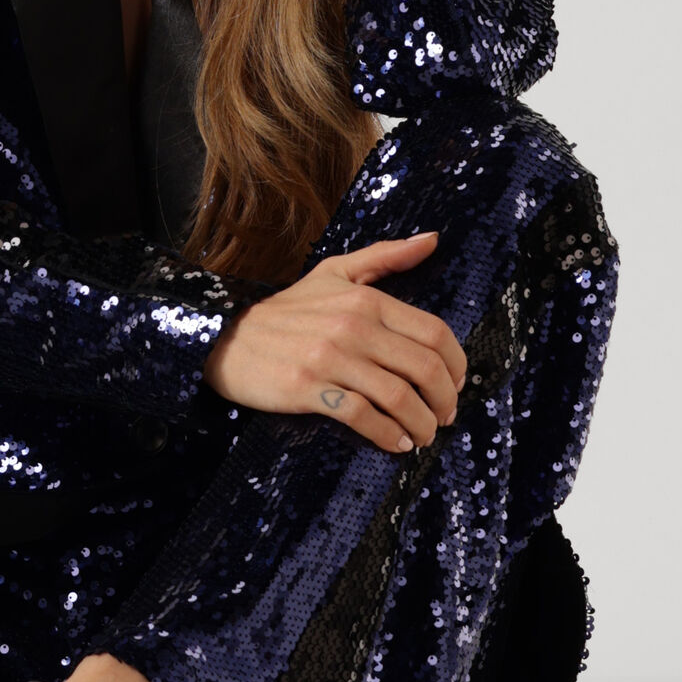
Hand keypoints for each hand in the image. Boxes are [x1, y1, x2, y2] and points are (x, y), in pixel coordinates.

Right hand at [201, 230, 464, 451]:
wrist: (225, 337)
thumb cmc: (286, 310)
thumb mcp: (334, 272)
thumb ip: (385, 257)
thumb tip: (433, 239)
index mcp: (365, 299)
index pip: (435, 333)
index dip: (457, 366)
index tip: (455, 386)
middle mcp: (352, 326)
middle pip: (424, 369)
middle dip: (445, 401)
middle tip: (443, 417)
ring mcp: (329, 358)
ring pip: (398, 397)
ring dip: (421, 425)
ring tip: (421, 436)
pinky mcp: (308, 388)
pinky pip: (362, 416)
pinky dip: (386, 435)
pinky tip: (394, 442)